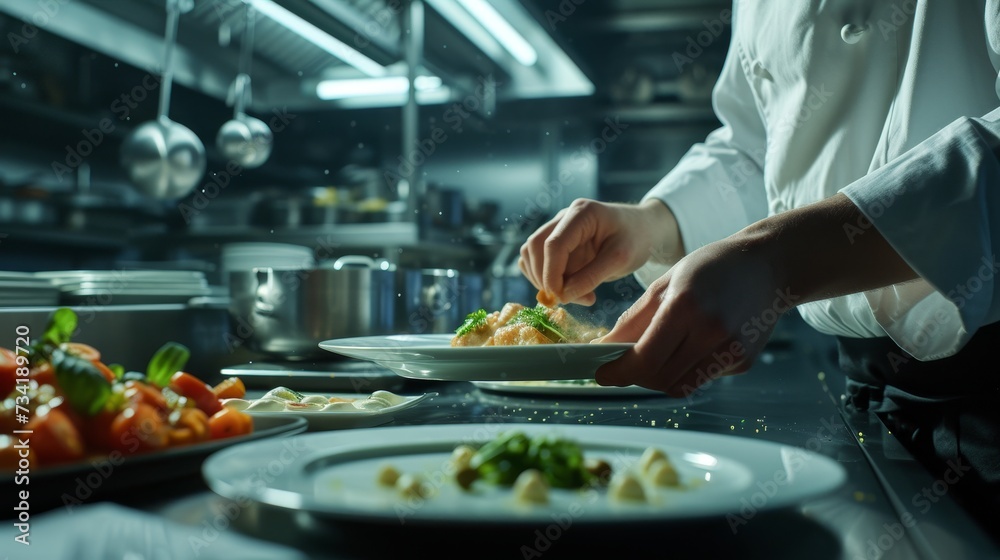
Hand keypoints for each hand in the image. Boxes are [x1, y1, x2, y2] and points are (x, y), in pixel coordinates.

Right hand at [518, 198, 682, 305]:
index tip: (559, 298)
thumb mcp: (620, 259)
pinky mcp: (556, 242)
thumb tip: (562, 296)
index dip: (551, 273)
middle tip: (568, 299)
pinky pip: (537, 261)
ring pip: (531, 254)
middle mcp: (564, 217)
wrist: (643, 230)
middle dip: (545, 278)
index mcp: (581, 213)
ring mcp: (557, 228)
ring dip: (543, 279)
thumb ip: (591, 277)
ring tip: (576, 295)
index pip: (553, 244)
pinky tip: (569, 289)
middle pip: (535, 247)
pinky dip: (545, 278)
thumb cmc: (636, 239)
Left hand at [595, 235, 788, 396]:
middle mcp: (711, 331)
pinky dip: (688, 369)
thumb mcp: (666, 283)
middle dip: (636, 376)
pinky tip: (693, 345)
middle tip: (626, 363)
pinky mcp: (744, 361)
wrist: (768, 265)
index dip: (619, 373)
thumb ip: (633, 320)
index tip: (602, 374)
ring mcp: (731, 349)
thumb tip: (604, 348)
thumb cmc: (711, 268)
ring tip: (657, 355)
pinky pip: (703, 378)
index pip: (644, 358)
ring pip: (681, 386)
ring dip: (660, 378)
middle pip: (660, 378)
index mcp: (686, 306)